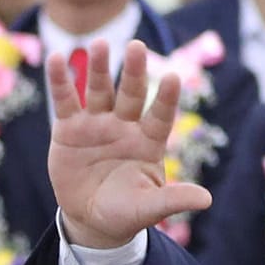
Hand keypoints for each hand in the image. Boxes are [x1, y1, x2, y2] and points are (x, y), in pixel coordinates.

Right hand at [47, 39, 212, 248]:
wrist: (90, 219)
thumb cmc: (125, 212)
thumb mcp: (148, 208)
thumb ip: (173, 199)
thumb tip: (207, 200)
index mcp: (148, 141)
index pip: (160, 115)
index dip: (166, 98)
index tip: (173, 77)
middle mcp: (125, 126)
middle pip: (131, 93)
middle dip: (133, 71)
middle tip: (136, 46)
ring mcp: (97, 123)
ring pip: (99, 90)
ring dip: (98, 67)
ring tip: (99, 44)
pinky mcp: (69, 128)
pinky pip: (66, 100)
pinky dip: (61, 80)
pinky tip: (58, 59)